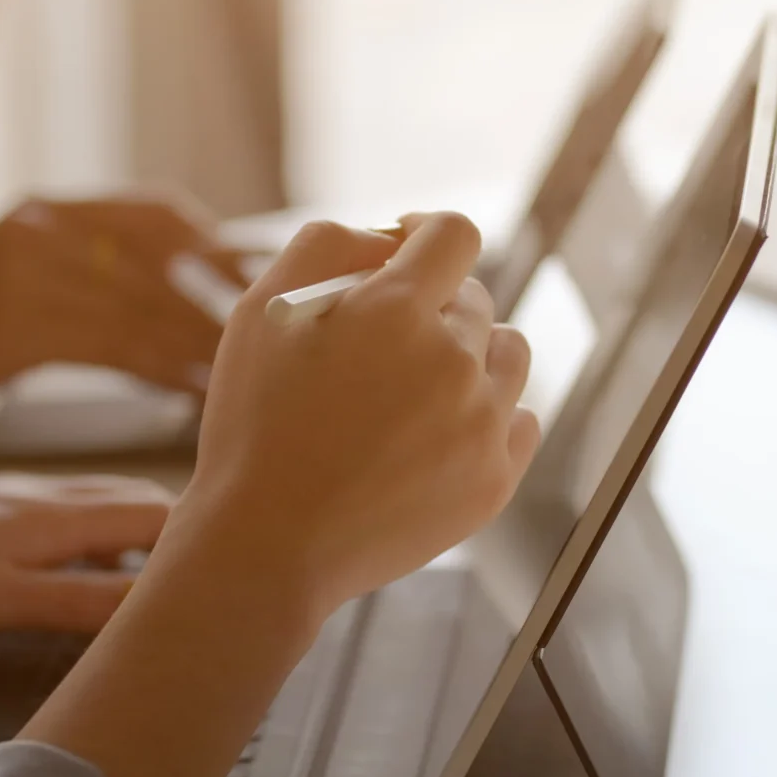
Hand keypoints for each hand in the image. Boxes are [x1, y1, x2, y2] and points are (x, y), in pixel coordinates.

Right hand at [0, 195, 243, 395]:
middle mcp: (41, 226)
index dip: (218, 248)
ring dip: (204, 345)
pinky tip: (193, 394)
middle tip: (282, 337)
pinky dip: (163, 371)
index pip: (157, 214)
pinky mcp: (11, 324)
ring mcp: (25, 271)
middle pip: (165, 260)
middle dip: (226, 301)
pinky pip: (113, 346)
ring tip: (252, 378)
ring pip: (144, 308)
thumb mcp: (6, 286)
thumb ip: (75, 281)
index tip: (266, 283)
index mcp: (45, 212)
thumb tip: (157, 308)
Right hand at [168, 213, 540, 617]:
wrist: (267, 544)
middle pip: (474, 299)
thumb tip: (388, 235)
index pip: (454, 235)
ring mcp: (481, 423)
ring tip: (416, 387)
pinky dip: (489, 415)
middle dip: (431, 307)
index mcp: (397, 310)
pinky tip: (438, 432)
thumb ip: (327, 246)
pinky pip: (521, 420)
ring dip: (472, 354)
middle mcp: (454, 359)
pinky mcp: (494, 479)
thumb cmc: (255, 424)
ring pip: (508, 354)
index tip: (405, 248)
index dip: (427, 232)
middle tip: (377, 347)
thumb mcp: (262, 311)